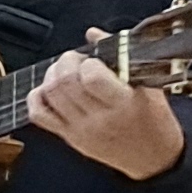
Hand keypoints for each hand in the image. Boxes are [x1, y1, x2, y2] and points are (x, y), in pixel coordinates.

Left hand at [28, 49, 184, 180]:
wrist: (154, 159)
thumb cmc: (154, 120)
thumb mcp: (149, 86)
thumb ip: (121, 57)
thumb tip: (94, 34)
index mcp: (124, 104)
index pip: (91, 78)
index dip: (88, 62)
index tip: (95, 61)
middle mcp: (99, 119)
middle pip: (64, 83)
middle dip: (66, 62)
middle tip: (77, 61)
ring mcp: (80, 130)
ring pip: (50, 95)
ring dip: (52, 75)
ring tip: (65, 72)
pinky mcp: (69, 137)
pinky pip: (39, 115)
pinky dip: (37, 96)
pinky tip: (50, 89)